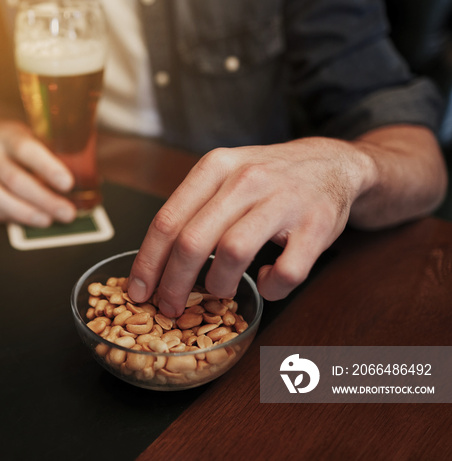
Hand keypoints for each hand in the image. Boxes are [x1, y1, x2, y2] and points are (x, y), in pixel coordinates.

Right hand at [0, 117, 77, 226]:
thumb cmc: (5, 140)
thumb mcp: (25, 133)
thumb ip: (46, 151)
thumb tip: (80, 177)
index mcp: (7, 135)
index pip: (27, 149)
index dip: (48, 168)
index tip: (68, 183)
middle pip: (15, 179)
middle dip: (44, 200)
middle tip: (66, 213)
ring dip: (24, 213)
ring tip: (46, 220)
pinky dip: (5, 216)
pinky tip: (22, 219)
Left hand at [127, 137, 370, 316]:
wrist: (332, 164)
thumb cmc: (267, 179)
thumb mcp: (224, 176)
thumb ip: (192, 209)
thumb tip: (153, 262)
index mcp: (215, 167)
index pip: (167, 220)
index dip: (148, 262)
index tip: (138, 291)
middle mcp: (246, 179)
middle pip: (192, 241)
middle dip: (174, 283)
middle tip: (169, 306)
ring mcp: (283, 200)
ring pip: (233, 253)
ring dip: (219, 284)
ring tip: (220, 291)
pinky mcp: (317, 225)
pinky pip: (286, 271)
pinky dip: (271, 287)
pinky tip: (267, 280)